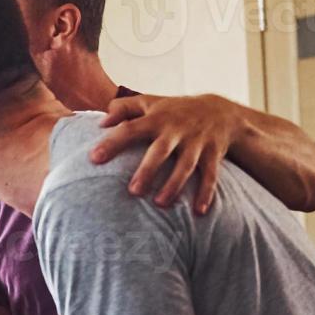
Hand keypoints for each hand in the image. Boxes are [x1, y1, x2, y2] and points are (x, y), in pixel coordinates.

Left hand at [90, 94, 249, 214]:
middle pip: (160, 151)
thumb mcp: (149, 102)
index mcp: (156, 119)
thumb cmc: (174, 110)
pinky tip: (198, 212)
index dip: (112, 143)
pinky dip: (206, 193)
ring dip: (174, 185)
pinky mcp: (213, 155)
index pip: (130, 129)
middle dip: (148, 170)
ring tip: (159, 203)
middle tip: (133, 191)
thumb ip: (123, 108)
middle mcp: (176, 131)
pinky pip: (211, 175)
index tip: (93, 158)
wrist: (221, 111)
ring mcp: (196, 143)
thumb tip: (100, 123)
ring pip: (186, 166)